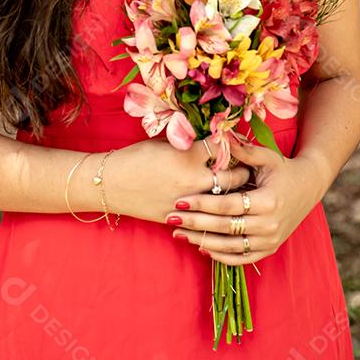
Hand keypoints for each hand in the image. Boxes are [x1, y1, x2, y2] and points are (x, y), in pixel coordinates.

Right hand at [104, 136, 251, 224]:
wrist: (110, 184)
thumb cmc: (136, 157)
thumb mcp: (165, 143)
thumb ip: (190, 144)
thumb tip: (213, 141)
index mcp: (188, 156)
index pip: (223, 147)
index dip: (233, 143)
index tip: (239, 143)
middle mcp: (192, 180)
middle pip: (233, 176)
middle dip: (243, 171)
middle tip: (249, 167)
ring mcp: (187, 202)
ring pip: (223, 200)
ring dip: (234, 194)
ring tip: (242, 188)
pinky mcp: (179, 218)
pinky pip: (206, 217)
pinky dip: (215, 211)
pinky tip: (222, 207)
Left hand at [164, 132, 325, 264]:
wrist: (308, 186)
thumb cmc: (283, 168)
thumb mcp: (266, 157)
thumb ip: (243, 150)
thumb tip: (220, 136)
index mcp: (268, 201)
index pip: (227, 205)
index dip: (202, 203)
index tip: (179, 199)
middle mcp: (269, 224)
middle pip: (224, 227)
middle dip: (195, 223)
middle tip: (171, 218)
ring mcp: (270, 240)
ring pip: (230, 246)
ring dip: (202, 241)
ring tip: (179, 234)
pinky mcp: (269, 249)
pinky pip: (241, 258)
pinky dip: (220, 255)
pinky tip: (201, 247)